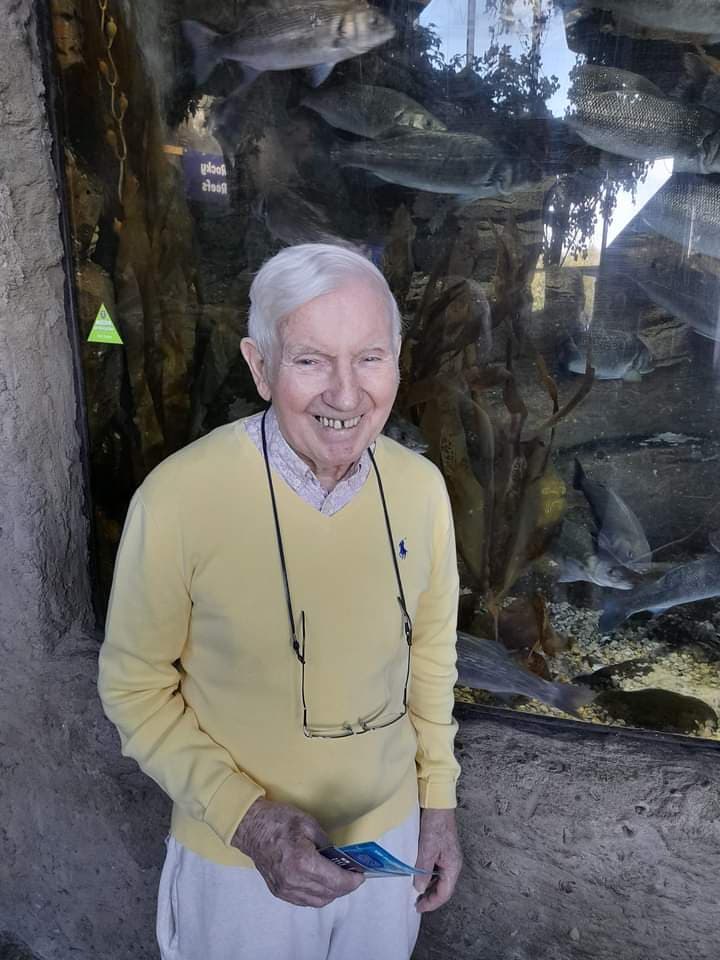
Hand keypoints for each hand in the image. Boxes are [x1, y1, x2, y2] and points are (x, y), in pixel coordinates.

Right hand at [231, 798, 364, 906]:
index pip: (336, 881)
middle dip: (345, 887)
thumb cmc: (279, 821)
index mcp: (303, 863)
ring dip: (332, 893)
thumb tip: (339, 856)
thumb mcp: (308, 823)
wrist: (250, 828)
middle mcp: (294, 881)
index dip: (352, 881)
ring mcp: (285, 889)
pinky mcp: (278, 892)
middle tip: (353, 876)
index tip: (361, 876)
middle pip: (329, 893)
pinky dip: (317, 895)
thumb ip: (326, 843)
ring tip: (339, 880)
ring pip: (317, 901)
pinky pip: (304, 901)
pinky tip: (321, 883)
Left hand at [413, 808, 461, 912]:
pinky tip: (419, 876)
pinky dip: (429, 876)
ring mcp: (449, 857)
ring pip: (440, 879)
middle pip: (444, 888)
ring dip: (429, 887)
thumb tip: (419, 889)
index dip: (431, 903)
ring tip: (416, 892)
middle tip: (416, 903)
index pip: (444, 893)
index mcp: (453, 866)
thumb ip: (422, 871)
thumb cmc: (435, 825)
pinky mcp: (443, 850)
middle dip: (431, 897)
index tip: (418, 907)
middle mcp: (453, 863)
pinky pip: (437, 870)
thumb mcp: (426, 849)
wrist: (438, 803)